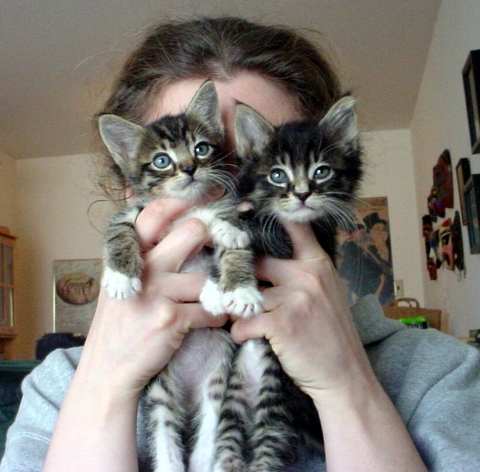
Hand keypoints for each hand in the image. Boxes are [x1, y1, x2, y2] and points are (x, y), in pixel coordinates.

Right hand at [81, 198, 227, 397]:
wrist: (108, 367)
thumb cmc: (121, 320)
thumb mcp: (121, 278)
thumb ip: (138, 248)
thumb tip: (146, 205)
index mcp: (129, 253)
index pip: (156, 212)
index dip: (186, 202)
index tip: (211, 199)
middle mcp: (143, 267)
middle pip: (193, 231)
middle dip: (214, 238)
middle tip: (228, 246)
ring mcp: (157, 292)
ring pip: (207, 277)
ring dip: (219, 290)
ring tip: (217, 298)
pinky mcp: (170, 319)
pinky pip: (211, 310)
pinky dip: (217, 316)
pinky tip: (212, 319)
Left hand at [230, 220, 374, 399]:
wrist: (346, 376)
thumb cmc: (332, 334)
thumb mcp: (326, 292)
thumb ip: (301, 272)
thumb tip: (264, 261)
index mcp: (318, 263)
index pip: (294, 227)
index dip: (266, 217)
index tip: (244, 211)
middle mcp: (307, 274)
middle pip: (257, 259)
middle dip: (240, 273)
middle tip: (228, 284)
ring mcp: (295, 297)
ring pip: (246, 293)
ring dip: (238, 308)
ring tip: (243, 319)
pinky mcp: (282, 323)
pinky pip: (244, 321)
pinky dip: (240, 331)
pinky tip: (248, 336)